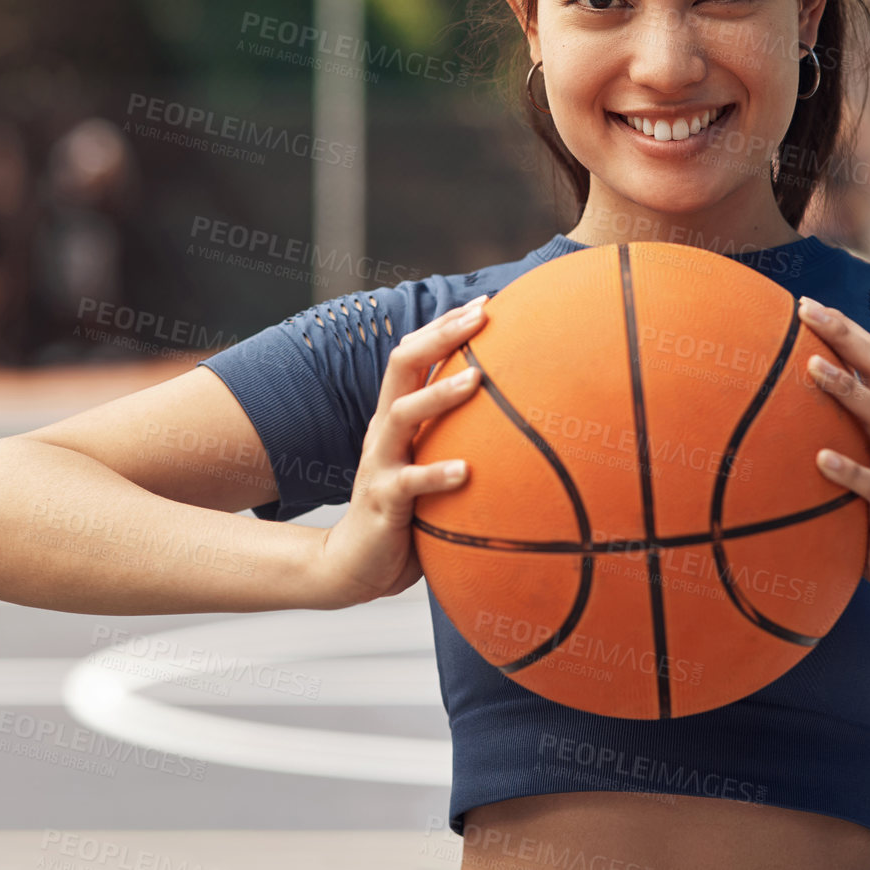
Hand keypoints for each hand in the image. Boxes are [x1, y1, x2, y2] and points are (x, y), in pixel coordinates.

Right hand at [315, 295, 489, 607]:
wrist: (355, 565)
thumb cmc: (405, 511)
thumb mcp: (428, 464)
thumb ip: (455, 438)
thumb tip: (514, 417)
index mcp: (396, 418)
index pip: (414, 356)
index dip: (444, 326)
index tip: (484, 304)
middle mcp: (385, 431)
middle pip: (402, 365)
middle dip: (441, 336)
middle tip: (481, 318)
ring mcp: (382, 464)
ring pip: (404, 415)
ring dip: (440, 394)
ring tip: (476, 379)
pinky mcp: (384, 502)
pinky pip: (410, 484)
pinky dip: (437, 475)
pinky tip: (466, 471)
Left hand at [797, 295, 869, 612]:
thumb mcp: (865, 459)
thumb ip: (840, 430)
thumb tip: (781, 405)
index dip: (844, 329)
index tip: (805, 304)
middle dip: (846, 336)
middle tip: (808, 313)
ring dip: (847, 389)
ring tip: (813, 368)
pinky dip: (847, 468)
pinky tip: (821, 458)